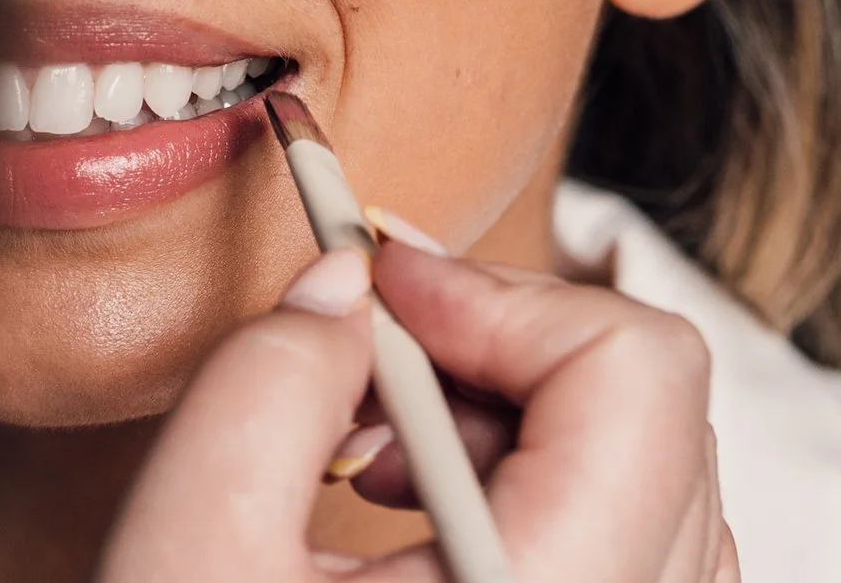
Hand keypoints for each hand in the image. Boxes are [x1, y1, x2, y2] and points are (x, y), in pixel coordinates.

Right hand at [96, 240, 736, 582]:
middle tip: (367, 362)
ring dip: (520, 419)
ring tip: (377, 458)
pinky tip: (418, 525)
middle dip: (503, 349)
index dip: (503, 296)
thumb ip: (264, 383)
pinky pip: (640, 547)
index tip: (384, 289)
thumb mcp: (186, 556)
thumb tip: (346, 285)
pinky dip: (541, 490)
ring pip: (655, 473)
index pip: (634, 374)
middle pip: (654, 409)